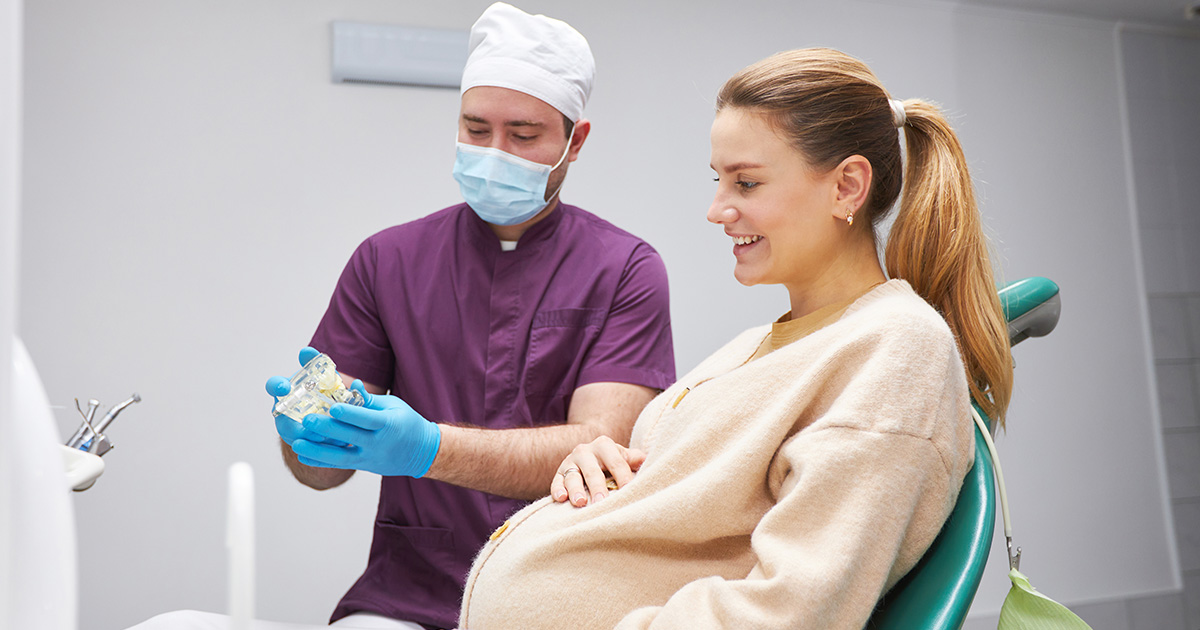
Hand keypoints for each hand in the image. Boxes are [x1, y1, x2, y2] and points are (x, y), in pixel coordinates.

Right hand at [266, 347, 347, 447]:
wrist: (329, 411)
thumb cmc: (323, 389)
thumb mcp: (322, 375)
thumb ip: (315, 363)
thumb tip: (306, 351)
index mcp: (286, 392)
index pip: (274, 386)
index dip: (277, 386)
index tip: (285, 387)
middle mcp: (284, 413)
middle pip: (285, 422)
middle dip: (303, 422)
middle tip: (318, 418)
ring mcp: (292, 431)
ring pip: (301, 439)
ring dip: (317, 436)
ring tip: (335, 432)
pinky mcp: (304, 445)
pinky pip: (313, 449)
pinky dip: (327, 446)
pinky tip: (343, 443)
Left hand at [290, 382, 441, 477]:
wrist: (421, 452)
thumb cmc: (406, 422)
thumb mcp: (393, 406)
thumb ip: (369, 400)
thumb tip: (352, 385)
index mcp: (388, 424)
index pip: (366, 419)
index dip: (350, 413)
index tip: (332, 406)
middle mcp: (379, 443)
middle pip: (350, 436)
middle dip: (327, 429)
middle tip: (307, 419)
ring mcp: (370, 457)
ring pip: (341, 456)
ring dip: (317, 450)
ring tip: (296, 443)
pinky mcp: (363, 465)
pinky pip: (339, 465)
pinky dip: (320, 461)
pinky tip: (302, 456)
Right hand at [551, 436, 645, 506]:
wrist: (588, 456)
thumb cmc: (612, 461)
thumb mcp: (623, 456)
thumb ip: (634, 458)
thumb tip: (647, 461)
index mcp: (604, 445)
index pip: (616, 462)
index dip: (623, 477)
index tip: (629, 491)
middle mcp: (585, 451)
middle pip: (592, 470)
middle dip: (598, 486)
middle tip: (602, 501)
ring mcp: (570, 462)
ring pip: (572, 476)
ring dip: (575, 490)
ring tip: (580, 503)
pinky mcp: (558, 474)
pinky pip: (556, 481)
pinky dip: (557, 490)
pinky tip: (561, 499)